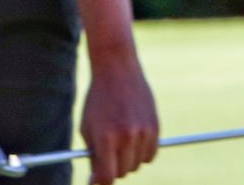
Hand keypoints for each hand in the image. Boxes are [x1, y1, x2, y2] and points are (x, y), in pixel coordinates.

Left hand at [80, 51, 159, 183]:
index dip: (101, 180)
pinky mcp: (155, 125)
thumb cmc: (98, 100)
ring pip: (138, 164)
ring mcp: (144, 130)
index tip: (97, 178)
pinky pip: (151, 154)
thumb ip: (93, 156)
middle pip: (124, 172)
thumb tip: (97, 180)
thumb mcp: (87, 128)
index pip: (108, 176)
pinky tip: (134, 137)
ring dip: (129, 159)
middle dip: (114, 167)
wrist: (117, 69)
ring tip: (121, 140)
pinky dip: (143, 152)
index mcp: (106, 137)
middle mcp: (127, 135)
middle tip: (108, 154)